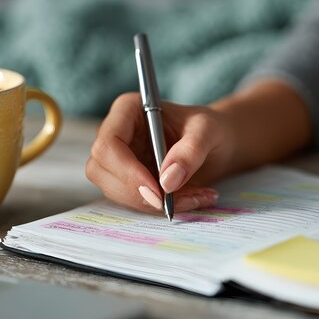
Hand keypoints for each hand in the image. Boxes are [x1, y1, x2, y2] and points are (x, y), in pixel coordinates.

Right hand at [86, 93, 235, 213]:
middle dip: (136, 193)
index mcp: (127, 111)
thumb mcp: (207, 132)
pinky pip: (131, 201)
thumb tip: (167, 181)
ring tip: (195, 197)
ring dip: (152, 204)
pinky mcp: (127, 181)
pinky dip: (159, 207)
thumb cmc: (210, 129)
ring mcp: (117, 160)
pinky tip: (190, 199)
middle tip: (175, 202)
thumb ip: (190, 151)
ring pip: (114, 190)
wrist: (217, 145)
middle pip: (102, 170)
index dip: (126, 171)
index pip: (108, 144)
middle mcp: (116, 134)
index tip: (157, 191)